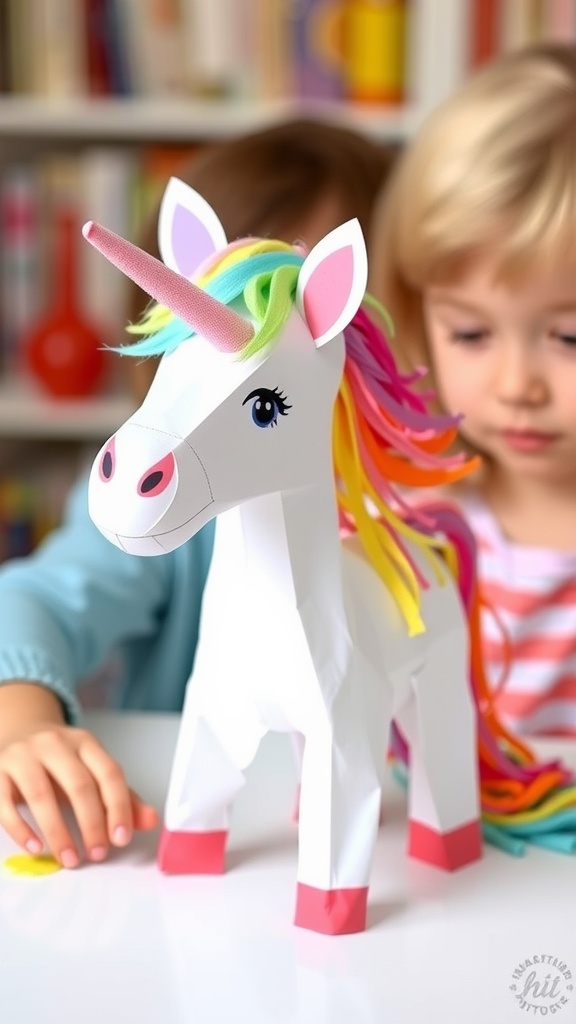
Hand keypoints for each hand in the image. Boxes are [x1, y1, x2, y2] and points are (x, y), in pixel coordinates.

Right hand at [0, 722, 158, 866]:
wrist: (18, 731)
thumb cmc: (60, 761)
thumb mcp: (92, 771)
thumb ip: (121, 796)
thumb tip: (151, 821)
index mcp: (85, 742)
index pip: (109, 773)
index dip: (119, 807)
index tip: (121, 838)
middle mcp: (55, 744)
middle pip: (78, 784)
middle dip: (91, 823)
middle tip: (97, 853)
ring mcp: (23, 755)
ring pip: (41, 794)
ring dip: (58, 832)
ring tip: (70, 859)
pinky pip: (5, 803)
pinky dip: (21, 829)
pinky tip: (36, 848)